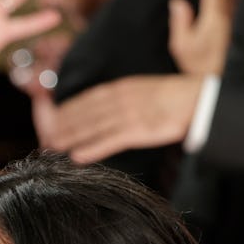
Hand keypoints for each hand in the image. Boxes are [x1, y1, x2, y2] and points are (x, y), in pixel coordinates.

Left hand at [41, 74, 203, 162]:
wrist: (199, 100)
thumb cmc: (173, 97)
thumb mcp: (143, 90)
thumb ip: (122, 97)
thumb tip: (104, 108)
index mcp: (123, 87)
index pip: (88, 97)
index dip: (68, 108)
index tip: (52, 117)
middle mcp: (121, 99)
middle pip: (85, 112)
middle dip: (63, 124)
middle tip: (44, 136)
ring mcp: (129, 114)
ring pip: (92, 127)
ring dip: (70, 137)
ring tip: (52, 146)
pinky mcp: (139, 130)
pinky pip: (110, 141)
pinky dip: (92, 148)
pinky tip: (76, 156)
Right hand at [168, 0, 235, 74]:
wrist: (213, 76)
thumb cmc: (197, 64)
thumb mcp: (180, 44)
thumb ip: (179, 20)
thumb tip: (176, 3)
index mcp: (211, 17)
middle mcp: (225, 16)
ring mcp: (233, 21)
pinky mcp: (236, 28)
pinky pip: (236, 8)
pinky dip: (230, 4)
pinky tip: (223, 9)